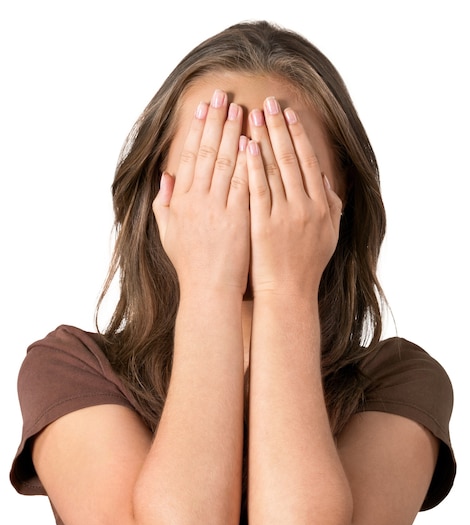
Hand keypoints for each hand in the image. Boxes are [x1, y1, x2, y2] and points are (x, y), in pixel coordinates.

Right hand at [153, 90, 249, 296]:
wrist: (208, 290)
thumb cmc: (190, 264)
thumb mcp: (167, 233)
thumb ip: (163, 204)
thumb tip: (165, 177)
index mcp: (180, 200)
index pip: (189, 156)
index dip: (196, 129)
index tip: (203, 107)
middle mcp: (197, 200)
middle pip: (206, 151)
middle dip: (215, 121)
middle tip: (223, 95)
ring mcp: (218, 208)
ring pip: (225, 162)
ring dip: (233, 133)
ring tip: (241, 109)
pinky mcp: (238, 218)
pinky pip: (244, 183)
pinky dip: (248, 162)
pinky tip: (253, 142)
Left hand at [246, 98, 342, 297]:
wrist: (289, 293)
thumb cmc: (307, 265)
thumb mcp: (329, 235)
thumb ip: (332, 205)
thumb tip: (326, 180)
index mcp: (323, 205)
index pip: (309, 161)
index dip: (298, 135)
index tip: (288, 113)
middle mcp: (307, 206)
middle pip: (291, 158)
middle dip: (279, 127)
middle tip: (268, 101)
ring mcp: (285, 215)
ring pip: (273, 169)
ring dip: (263, 139)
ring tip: (252, 115)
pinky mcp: (264, 225)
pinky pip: (257, 190)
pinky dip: (251, 167)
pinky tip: (244, 147)